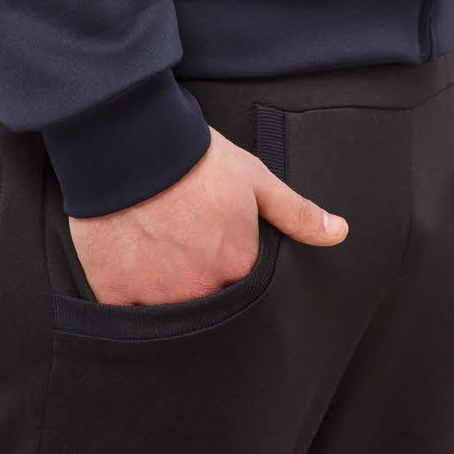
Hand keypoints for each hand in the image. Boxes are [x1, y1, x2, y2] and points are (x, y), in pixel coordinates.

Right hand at [67, 124, 347, 306]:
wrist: (131, 139)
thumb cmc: (196, 157)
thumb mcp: (253, 178)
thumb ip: (295, 213)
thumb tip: (339, 232)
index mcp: (238, 266)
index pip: (244, 289)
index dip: (230, 269)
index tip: (214, 246)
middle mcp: (201, 290)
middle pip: (205, 305)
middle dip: (198, 285)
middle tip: (182, 246)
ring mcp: (155, 296)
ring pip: (166, 313)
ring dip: (163, 293)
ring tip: (154, 251)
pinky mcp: (114, 294)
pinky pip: (124, 313)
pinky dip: (127, 296)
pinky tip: (127, 263)